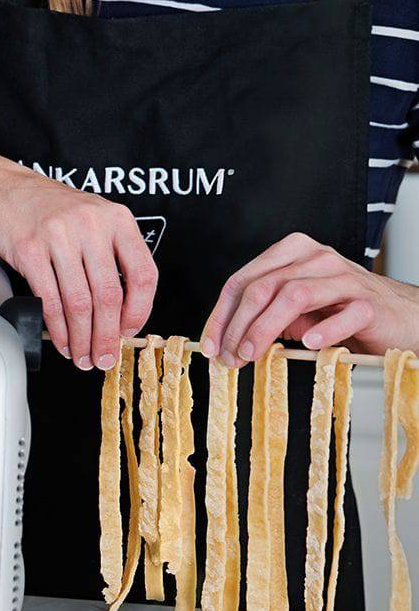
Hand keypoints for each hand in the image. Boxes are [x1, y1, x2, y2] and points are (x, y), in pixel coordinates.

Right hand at [0, 166, 157, 370]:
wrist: (3, 190)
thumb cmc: (49, 208)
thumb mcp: (93, 219)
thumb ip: (112, 254)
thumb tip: (122, 309)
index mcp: (117, 219)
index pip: (143, 274)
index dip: (139, 311)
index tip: (129, 330)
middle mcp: (91, 226)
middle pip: (109, 296)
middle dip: (107, 335)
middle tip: (104, 355)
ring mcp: (59, 238)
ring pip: (79, 303)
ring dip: (81, 337)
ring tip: (81, 354)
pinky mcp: (30, 251)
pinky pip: (49, 300)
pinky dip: (57, 327)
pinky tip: (61, 338)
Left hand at [200, 232, 418, 365]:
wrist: (399, 318)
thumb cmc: (342, 312)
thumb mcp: (295, 310)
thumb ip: (263, 314)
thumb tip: (226, 340)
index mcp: (293, 253)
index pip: (243, 280)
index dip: (221, 314)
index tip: (210, 344)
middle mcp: (317, 259)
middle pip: (264, 287)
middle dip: (239, 325)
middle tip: (229, 357)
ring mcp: (345, 278)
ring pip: (295, 295)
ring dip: (266, 328)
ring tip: (252, 355)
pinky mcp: (371, 303)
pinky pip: (345, 314)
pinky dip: (324, 329)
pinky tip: (309, 344)